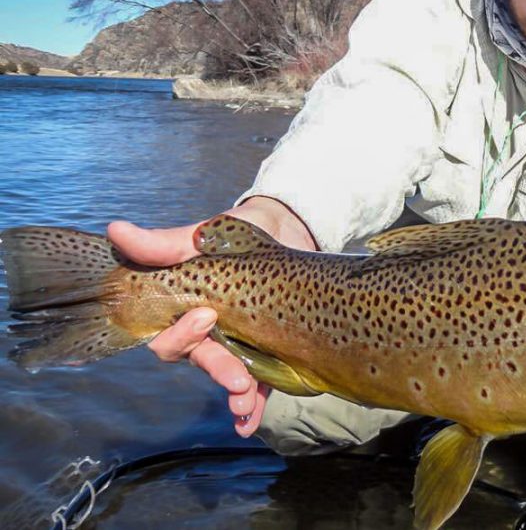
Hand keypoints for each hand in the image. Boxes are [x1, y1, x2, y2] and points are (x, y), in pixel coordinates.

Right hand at [107, 196, 315, 436]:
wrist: (286, 232)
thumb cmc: (233, 236)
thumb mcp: (202, 237)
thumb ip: (164, 245)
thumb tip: (116, 230)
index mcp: (184, 309)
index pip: (169, 335)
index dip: (182, 334)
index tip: (204, 316)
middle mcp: (207, 333)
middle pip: (201, 360)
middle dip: (217, 370)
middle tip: (237, 378)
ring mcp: (235, 344)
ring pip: (228, 375)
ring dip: (234, 393)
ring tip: (245, 399)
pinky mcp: (267, 352)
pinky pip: (259, 384)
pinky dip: (254, 405)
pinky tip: (250, 419)